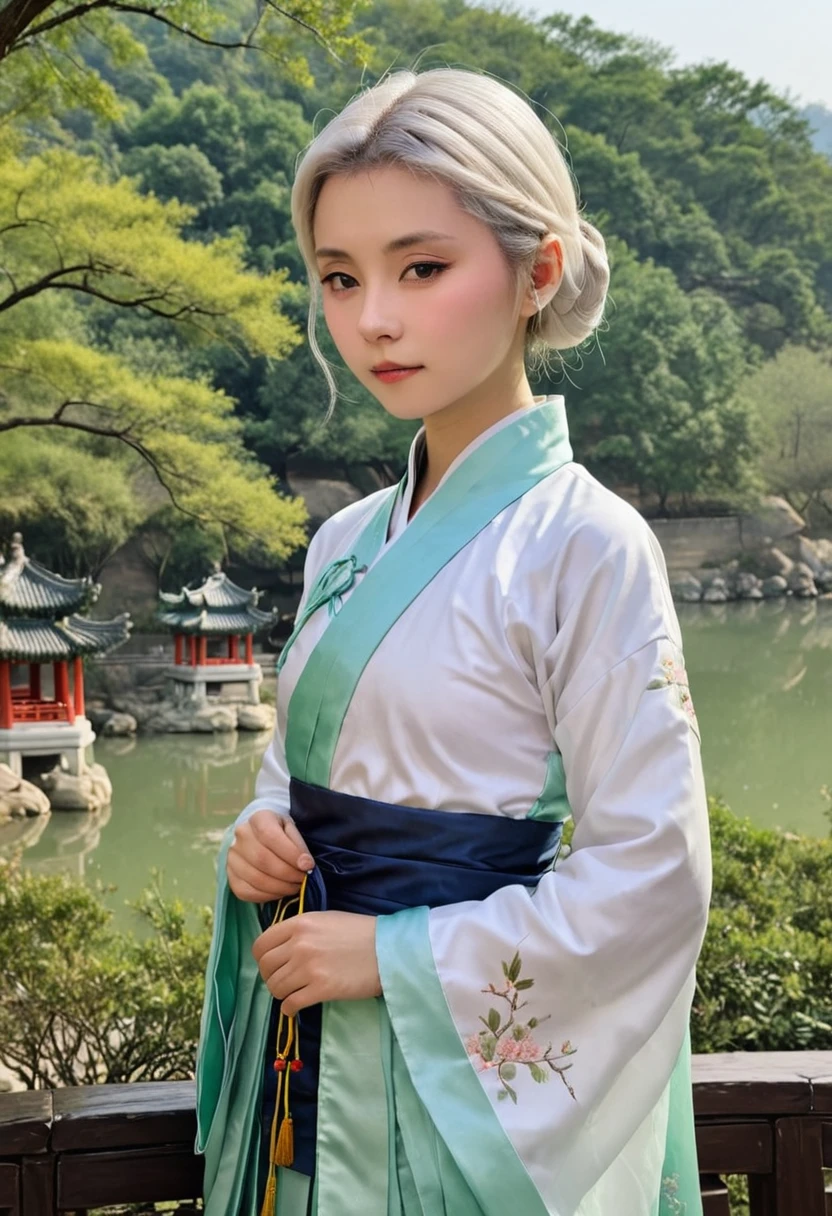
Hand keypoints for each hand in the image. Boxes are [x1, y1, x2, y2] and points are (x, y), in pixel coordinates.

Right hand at [227, 810, 312, 901]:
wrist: (259, 836)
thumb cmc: (281, 832)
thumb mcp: (292, 828)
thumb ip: (299, 844)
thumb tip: (305, 865)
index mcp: (258, 819)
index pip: (270, 836)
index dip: (291, 853)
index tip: (308, 865)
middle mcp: (241, 836)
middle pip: (262, 859)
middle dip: (288, 873)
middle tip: (303, 879)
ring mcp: (232, 857)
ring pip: (256, 878)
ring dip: (281, 887)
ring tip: (295, 886)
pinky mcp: (231, 877)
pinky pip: (247, 892)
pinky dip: (268, 896)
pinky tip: (281, 891)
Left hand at [252, 910, 381, 1015]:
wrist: (387, 949)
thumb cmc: (359, 932)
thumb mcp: (324, 920)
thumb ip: (300, 931)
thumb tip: (280, 949)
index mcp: (299, 923)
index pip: (261, 945)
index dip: (262, 959)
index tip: (272, 965)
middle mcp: (299, 944)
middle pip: (266, 968)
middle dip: (271, 977)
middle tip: (283, 981)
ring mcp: (308, 967)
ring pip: (276, 987)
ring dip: (282, 993)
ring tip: (293, 993)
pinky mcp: (320, 989)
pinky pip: (291, 1004)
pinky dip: (289, 1009)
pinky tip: (296, 1007)